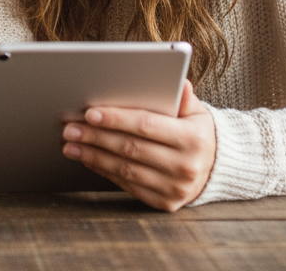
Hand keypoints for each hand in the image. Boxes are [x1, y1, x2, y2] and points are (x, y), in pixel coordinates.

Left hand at [61, 79, 215, 210]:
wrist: (215, 169)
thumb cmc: (197, 131)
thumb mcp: (196, 112)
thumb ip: (183, 98)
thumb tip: (179, 82)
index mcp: (193, 139)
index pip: (145, 125)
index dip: (116, 118)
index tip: (89, 113)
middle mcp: (185, 167)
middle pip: (130, 148)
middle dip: (96, 137)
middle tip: (70, 127)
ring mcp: (175, 189)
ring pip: (125, 169)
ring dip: (93, 156)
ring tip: (70, 144)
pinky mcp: (165, 203)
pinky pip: (128, 185)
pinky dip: (105, 171)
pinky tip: (88, 158)